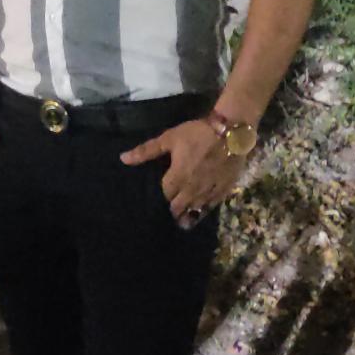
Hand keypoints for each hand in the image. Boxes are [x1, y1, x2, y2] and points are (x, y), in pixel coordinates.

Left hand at [119, 117, 245, 226]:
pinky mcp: (224, 190)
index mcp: (178, 178)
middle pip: (178, 207)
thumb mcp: (170, 138)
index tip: (156, 201)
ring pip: (195, 210)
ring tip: (181, 222)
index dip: (160, 198)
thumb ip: (147, 151)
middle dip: (172, 210)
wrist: (231, 132)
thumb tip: (123, 159)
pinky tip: (201, 214)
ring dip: (187, 215)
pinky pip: (212, 206)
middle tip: (168, 212)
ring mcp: (209, 191)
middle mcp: (192, 189)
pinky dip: (204, 211)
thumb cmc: (198, 133)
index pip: (165, 196)